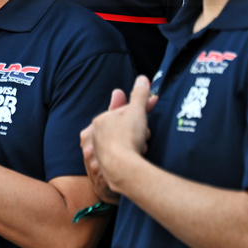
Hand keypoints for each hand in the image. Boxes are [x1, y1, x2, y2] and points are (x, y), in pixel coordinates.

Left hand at [87, 75, 152, 192]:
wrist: (122, 169)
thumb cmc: (127, 138)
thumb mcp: (136, 112)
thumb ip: (140, 95)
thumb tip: (143, 79)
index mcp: (100, 120)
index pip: (124, 112)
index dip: (141, 111)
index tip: (152, 108)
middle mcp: (95, 136)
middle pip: (123, 129)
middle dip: (137, 130)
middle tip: (144, 135)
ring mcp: (98, 152)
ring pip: (123, 143)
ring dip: (135, 144)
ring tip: (140, 148)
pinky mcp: (103, 167)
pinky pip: (122, 157)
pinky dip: (130, 156)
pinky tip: (135, 158)